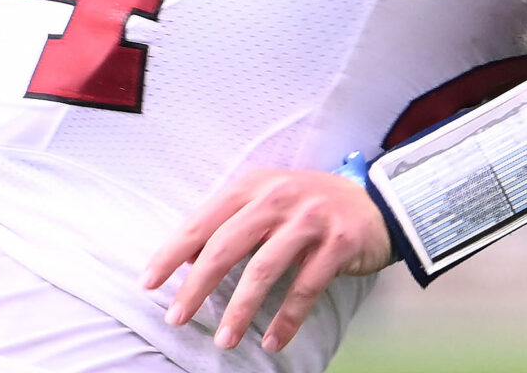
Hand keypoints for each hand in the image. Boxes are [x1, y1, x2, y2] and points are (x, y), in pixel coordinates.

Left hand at [143, 168, 392, 352]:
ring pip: (263, 270)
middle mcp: (280, 197)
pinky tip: (273, 341)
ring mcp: (311, 219)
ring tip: (224, 340)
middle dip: (197, 288)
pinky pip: (305, 288)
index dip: (172, 254)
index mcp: (255, 185)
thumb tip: (186, 260)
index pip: (203, 221)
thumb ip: (230, 223)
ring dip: (240, 310)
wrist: (377, 202)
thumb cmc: (310, 206)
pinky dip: (287, 319)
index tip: (148, 285)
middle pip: (226, 246)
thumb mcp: (268, 201)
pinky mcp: (338, 243)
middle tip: (177, 319)